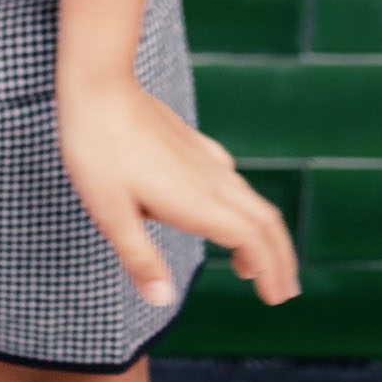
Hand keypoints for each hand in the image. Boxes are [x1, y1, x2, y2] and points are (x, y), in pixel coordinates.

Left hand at [58, 76, 301, 307]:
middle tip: (285, 290)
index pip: (252, 240)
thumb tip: (163, 300)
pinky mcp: (191, 142)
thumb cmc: (97, 147)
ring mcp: (203, 157)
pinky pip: (231, 179)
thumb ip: (139, 257)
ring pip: (251, 199)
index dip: (270, 271)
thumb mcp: (109, 211)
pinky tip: (223, 209)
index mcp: (196, 200)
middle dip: (281, 257)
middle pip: (265, 220)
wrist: (98, 82)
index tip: (277, 299)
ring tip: (253, 263)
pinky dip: (242, 206)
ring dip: (263, 233)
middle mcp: (210, 178)